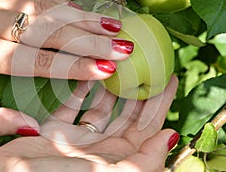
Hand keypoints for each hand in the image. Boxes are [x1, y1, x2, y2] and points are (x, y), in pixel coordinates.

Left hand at [0, 0, 132, 135]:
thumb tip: (31, 128)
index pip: (38, 59)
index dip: (75, 66)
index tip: (105, 69)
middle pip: (50, 29)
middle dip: (90, 39)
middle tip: (121, 45)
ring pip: (47, 6)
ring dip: (82, 17)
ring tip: (111, 26)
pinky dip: (61, 1)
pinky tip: (80, 11)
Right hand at [0, 76, 178, 171]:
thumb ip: (144, 160)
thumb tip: (171, 136)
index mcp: (119, 160)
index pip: (148, 127)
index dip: (161, 103)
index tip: (171, 77)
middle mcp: (101, 150)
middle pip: (127, 115)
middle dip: (139, 90)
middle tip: (147, 63)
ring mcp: (77, 141)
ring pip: (100, 108)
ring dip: (111, 87)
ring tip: (121, 64)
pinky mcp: (54, 133)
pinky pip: (71, 107)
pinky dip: (80, 91)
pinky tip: (90, 74)